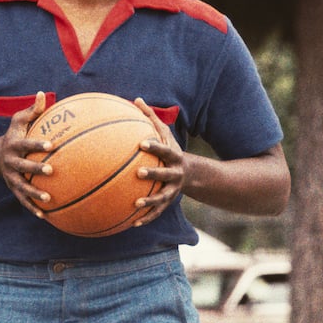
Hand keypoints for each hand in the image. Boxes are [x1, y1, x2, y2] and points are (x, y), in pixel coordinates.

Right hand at [0, 92, 54, 218]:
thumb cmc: (14, 135)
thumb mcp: (18, 121)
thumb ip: (32, 110)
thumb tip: (44, 94)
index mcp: (14, 145)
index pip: (26, 144)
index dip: (37, 144)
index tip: (51, 144)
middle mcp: (11, 163)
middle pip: (23, 167)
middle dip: (36, 169)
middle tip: (52, 171)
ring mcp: (11, 178)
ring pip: (22, 187)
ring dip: (34, 194)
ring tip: (49, 199)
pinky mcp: (13, 189)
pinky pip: (23, 200)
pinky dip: (33, 208)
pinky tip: (46, 216)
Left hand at [131, 98, 185, 226]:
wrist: (189, 173)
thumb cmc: (169, 150)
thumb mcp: (164, 134)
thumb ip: (150, 118)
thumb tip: (136, 99)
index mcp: (173, 156)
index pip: (164, 150)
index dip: (154, 147)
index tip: (141, 143)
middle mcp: (175, 174)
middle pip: (164, 175)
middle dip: (153, 174)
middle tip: (138, 172)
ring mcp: (172, 190)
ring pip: (162, 198)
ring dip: (150, 201)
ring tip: (136, 203)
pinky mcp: (167, 203)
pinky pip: (156, 213)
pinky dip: (146, 218)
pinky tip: (133, 224)